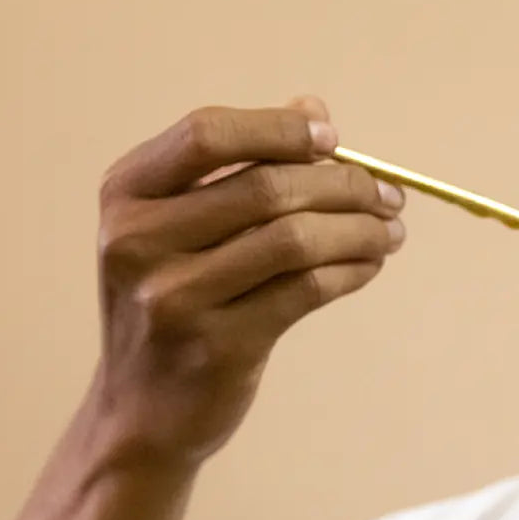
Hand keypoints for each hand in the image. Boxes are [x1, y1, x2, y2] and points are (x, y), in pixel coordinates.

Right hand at [90, 98, 405, 468]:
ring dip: (360, 230)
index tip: (334, 141)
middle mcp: (137, 241)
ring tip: (391, 231)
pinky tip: (370, 265)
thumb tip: (314, 109)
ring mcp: (173, 297)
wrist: (143, 410)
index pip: (206, 133)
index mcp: (127, 194)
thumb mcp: (184, 225)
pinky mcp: (217, 345)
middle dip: (345, 186)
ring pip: (295, 239)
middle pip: (266, 186)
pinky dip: (352, 270)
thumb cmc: (177, 299)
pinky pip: (307, 290)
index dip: (279, 130)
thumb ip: (243, 163)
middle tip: (389, 195)